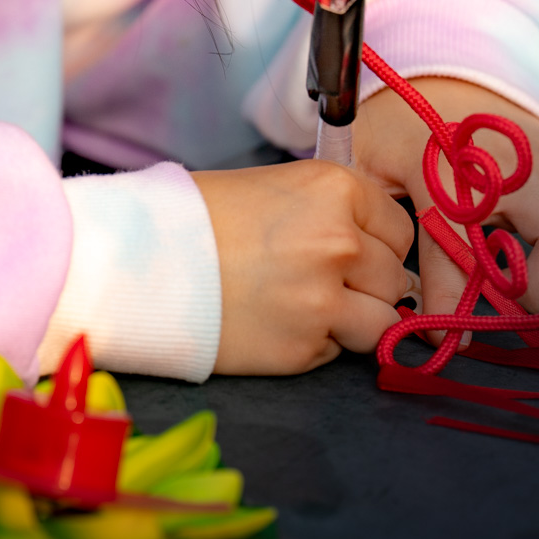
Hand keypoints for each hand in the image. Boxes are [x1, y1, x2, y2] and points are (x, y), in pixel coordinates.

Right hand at [194, 159, 414, 373]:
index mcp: (335, 189)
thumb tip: (374, 247)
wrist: (138, 263)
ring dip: (356, 320)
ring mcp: (325, 300)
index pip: (399, 228)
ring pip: (383, 322)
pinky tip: (278, 322)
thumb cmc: (198, 217)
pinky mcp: (304, 349)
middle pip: (394, 277)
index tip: (353, 251)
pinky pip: (339, 351)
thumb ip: (331, 211)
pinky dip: (319, 343)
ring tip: (308, 308)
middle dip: (368, 284)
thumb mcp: (275, 188)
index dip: (377, 243)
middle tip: (321, 282)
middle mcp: (341, 242)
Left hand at [354, 78, 538, 318]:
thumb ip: (388, 234)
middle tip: (515, 297)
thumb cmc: (401, 133)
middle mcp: (519, 162)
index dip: (455, 297)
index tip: (452, 336)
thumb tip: (417, 315)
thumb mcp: (371, 174)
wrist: (441, 78)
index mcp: (450, 164)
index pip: (460, 240)